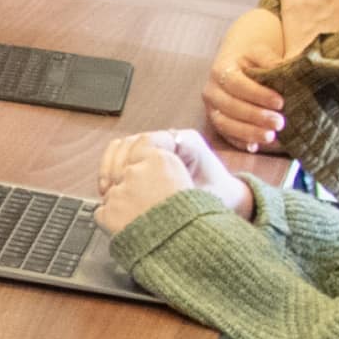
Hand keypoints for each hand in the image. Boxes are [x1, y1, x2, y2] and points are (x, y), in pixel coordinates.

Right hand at [94, 129, 243, 235]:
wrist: (230, 198)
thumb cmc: (221, 197)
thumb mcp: (205, 199)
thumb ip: (180, 195)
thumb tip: (152, 198)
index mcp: (186, 142)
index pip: (147, 141)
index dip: (131, 162)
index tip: (125, 183)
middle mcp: (170, 139)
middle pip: (130, 143)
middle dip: (117, 168)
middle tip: (112, 191)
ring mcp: (158, 146)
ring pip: (121, 148)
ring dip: (110, 169)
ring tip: (109, 192)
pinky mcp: (148, 156)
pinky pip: (121, 156)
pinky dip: (111, 171)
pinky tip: (110, 190)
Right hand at [198, 0, 300, 152]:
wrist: (237, 65)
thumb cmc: (253, 60)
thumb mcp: (260, 53)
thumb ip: (270, 60)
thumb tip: (283, 69)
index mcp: (221, 70)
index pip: (237, 84)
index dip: (258, 95)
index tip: (280, 102)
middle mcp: (212, 91)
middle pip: (230, 107)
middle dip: (255, 117)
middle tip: (279, 123)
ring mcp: (212, 109)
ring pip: (225, 124)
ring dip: (247, 133)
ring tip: (270, 137)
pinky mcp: (217, 123)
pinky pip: (226, 136)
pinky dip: (240, 143)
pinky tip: (255, 147)